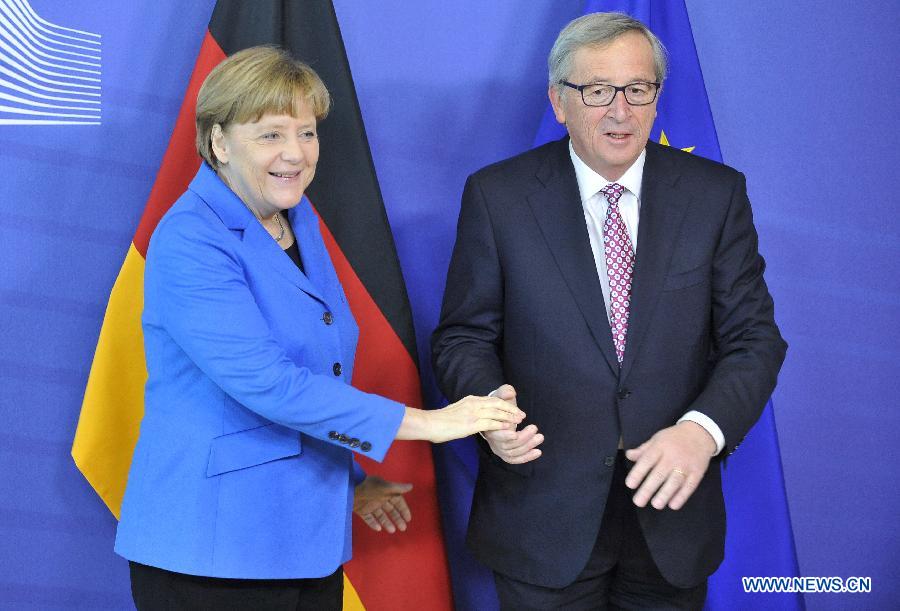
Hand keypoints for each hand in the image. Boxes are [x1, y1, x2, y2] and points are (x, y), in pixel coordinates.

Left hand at [353, 476, 412, 532]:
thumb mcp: (384, 487)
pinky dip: (373, 523)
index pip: (398, 502)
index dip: (403, 510)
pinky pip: (369, 518)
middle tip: (403, 528)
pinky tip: (378, 529)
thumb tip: (411, 486)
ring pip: (381, 516)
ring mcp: (370, 505)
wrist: (349, 488)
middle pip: (391, 510)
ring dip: (387, 523)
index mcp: (386, 492)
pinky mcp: (361, 510)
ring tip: (392, 530)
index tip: (408, 519)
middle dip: (397, 518)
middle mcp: (379, 498)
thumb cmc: (368, 486)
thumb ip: (397, 488)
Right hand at [397, 395, 524, 442]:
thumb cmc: (440, 420)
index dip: (505, 404)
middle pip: (497, 404)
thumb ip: (468, 410)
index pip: (492, 399)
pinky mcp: (471, 424)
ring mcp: (472, 413)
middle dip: (511, 409)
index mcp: (470, 399)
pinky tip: (508, 428)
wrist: (429, 423)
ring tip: (519, 421)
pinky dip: (501, 425)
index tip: (514, 409)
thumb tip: (475, 415)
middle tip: (522, 415)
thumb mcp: (457, 410)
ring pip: (496, 412)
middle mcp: (473, 403)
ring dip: (509, 417)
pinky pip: (490, 423)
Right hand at [483, 384, 542, 463]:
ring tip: (540, 437)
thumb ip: (505, 392)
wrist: (498, 416)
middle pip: (507, 445)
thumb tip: (510, 392)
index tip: (515, 431)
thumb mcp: (501, 396)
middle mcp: (493, 441)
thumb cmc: (500, 407)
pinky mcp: (507, 455)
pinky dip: (527, 457)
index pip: (495, 434)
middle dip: (522, 438)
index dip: (505, 434)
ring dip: (528, 446)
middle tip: (534, 428)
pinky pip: (516, 459)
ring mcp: (500, 449)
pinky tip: (538, 452)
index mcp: (490, 428)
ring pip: (513, 453)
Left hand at [624, 421, 715, 510]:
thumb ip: (643, 450)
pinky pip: (690, 486)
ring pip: (675, 482)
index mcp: (660, 447)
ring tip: (655, 504)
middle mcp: (673, 456)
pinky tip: (673, 505)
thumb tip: (628, 455)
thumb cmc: (674, 438)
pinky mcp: (697, 473)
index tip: (629, 484)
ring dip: (665, 494)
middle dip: (648, 489)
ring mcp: (686, 465)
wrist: (700, 433)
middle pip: (659, 474)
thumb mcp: (657, 439)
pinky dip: (682, 496)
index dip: (638, 473)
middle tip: (638, 502)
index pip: (647, 460)